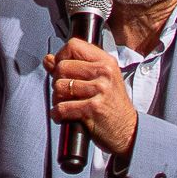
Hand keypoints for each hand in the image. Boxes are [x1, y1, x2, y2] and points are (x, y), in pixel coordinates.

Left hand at [42, 39, 138, 158]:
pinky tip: (62, 116)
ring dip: (57, 99)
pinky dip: (57, 114)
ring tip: (66, 105)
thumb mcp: (99, 80)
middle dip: (57, 82)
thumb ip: (74, 67)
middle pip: (62, 67)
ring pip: (59, 86)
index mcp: (106, 62)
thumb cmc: (112, 105)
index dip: (61, 57)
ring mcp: (100, 90)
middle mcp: (104, 73)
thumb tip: (48, 59)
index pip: (73, 46)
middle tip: (65, 93)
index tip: (62, 70)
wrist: (128, 131)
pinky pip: (62, 107)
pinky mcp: (93, 108)